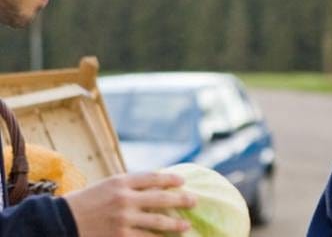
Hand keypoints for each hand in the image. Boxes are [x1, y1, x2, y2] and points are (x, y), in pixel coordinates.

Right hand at [64, 172, 196, 236]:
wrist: (63, 222)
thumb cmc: (88, 201)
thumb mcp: (108, 185)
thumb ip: (130, 184)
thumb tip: (158, 184)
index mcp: (121, 181)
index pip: (153, 178)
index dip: (170, 179)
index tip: (183, 181)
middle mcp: (124, 198)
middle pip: (161, 198)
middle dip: (181, 200)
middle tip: (195, 200)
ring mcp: (123, 219)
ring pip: (158, 221)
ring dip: (176, 224)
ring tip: (187, 225)